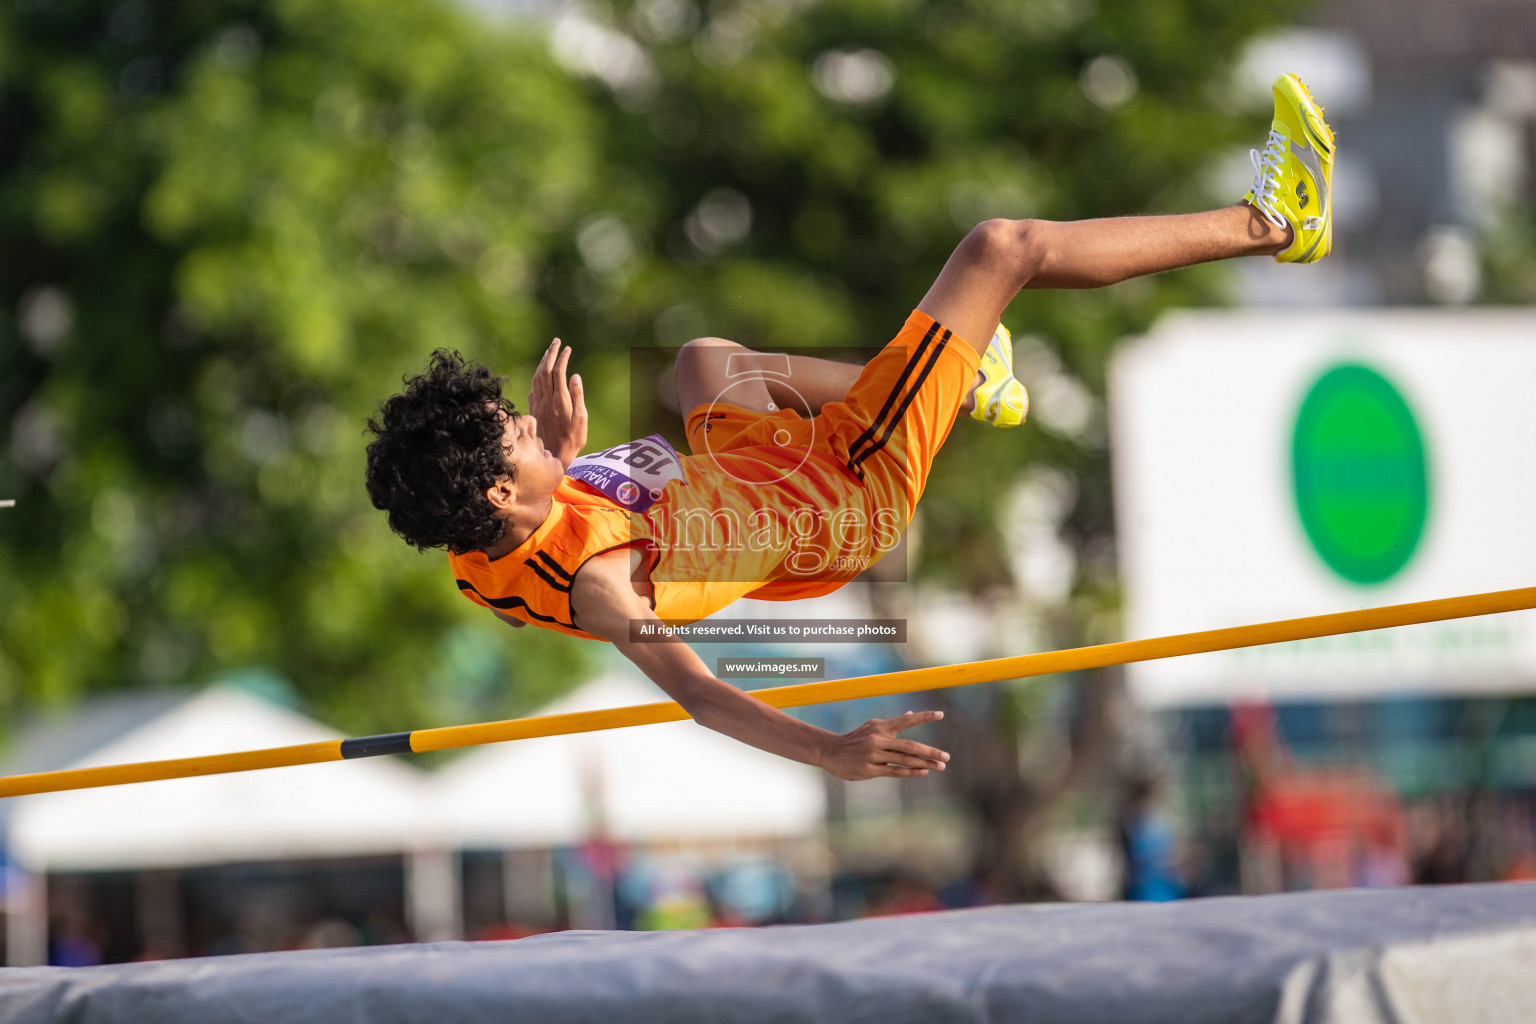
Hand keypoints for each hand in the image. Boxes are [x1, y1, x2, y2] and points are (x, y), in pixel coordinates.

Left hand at [528, 337, 587, 467]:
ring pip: (537, 377)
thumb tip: (575, 376)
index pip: (558, 372)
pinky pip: (533, 387)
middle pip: (545, 370)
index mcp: (559, 400)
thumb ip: (577, 396)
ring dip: (542, 362)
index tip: (568, 348)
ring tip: (549, 351)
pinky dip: (536, 376)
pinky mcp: (534, 410)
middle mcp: (546, 400)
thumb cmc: (572, 440)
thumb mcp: (581, 420)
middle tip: (557, 341)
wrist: (553, 456)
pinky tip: (540, 373)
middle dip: (550, 353)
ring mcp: (538, 404)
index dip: (562, 358)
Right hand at [819, 710, 948, 780]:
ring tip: (940, 766)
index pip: (906, 721)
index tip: (941, 715)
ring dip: (925, 764)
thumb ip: (893, 724)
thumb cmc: (855, 739)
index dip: (923, 717)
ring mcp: (874, 755)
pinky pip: (894, 771)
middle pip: (909, 745)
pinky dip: (910, 772)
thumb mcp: (872, 728)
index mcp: (880, 727)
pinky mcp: (870, 769)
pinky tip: (923, 772)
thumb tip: (910, 714)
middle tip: (947, 757)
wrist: (830, 752)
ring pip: (904, 760)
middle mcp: (878, 739)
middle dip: (930, 752)